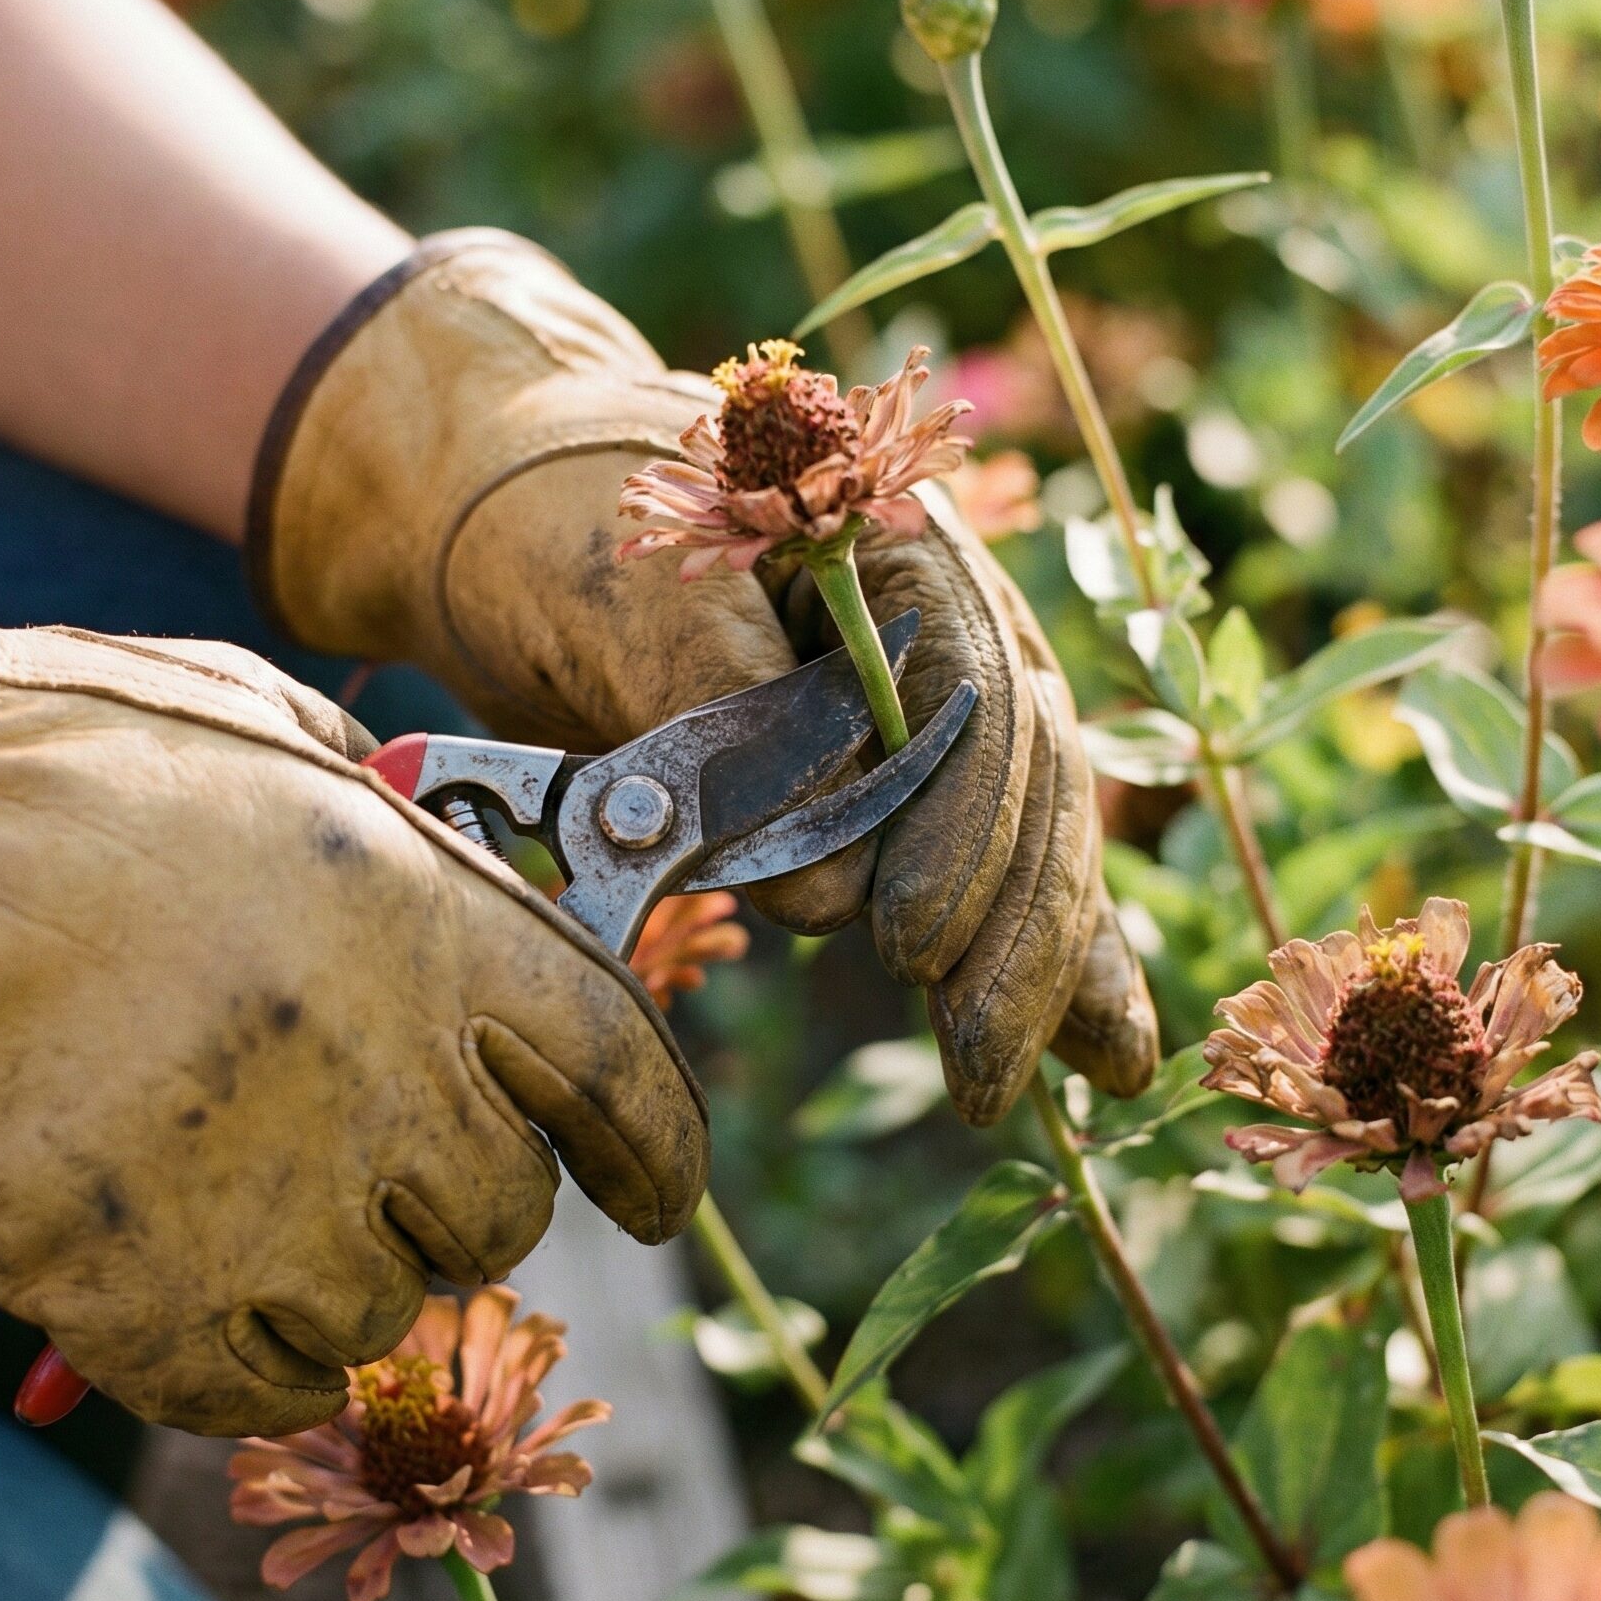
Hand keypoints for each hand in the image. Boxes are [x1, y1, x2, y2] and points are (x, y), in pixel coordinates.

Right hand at [0, 512, 704, 1433]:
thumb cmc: (72, 754)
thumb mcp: (286, 743)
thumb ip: (411, 834)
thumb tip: (483, 891)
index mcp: (432, 918)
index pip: (620, 1078)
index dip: (663, 1151)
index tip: (662, 1194)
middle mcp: (376, 1063)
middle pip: (502, 1216)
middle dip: (465, 1202)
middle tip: (389, 1162)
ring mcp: (257, 1186)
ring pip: (380, 1316)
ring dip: (345, 1282)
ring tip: (261, 1201)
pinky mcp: (123, 1281)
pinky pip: (247, 1392)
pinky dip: (245, 1368)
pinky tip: (201, 1294)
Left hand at [250, 231, 1156, 1124]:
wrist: (499, 522)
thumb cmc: (552, 529)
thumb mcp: (618, 599)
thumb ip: (722, 712)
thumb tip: (829, 888)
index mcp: (892, 547)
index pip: (974, 690)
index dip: (962, 823)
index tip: (910, 939)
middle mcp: (942, 633)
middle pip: (1027, 779)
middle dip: (1015, 926)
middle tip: (982, 1059)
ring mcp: (927, 720)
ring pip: (1025, 838)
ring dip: (1038, 965)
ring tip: (1018, 1077)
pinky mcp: (893, 799)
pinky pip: (992, 876)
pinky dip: (1044, 960)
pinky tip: (1101, 1045)